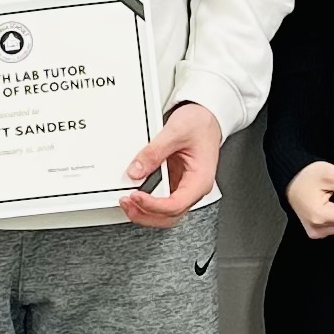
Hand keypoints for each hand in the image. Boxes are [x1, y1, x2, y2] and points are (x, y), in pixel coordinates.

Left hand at [122, 103, 222, 228]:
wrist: (207, 117)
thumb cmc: (200, 124)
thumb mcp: (176, 132)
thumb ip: (154, 152)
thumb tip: (136, 171)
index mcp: (200, 179)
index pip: (176, 204)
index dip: (153, 205)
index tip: (136, 195)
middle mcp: (194, 188)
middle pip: (170, 216)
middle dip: (146, 214)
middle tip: (126, 203)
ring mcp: (185, 188)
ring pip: (166, 213)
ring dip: (145, 212)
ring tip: (128, 202)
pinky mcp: (176, 183)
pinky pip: (162, 202)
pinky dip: (147, 203)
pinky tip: (136, 196)